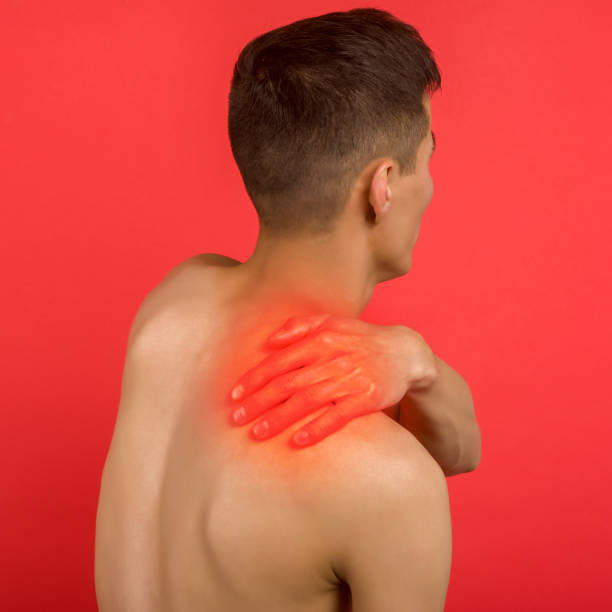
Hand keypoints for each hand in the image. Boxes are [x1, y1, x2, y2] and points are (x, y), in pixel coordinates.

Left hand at [228, 313, 437, 446]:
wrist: (404, 352)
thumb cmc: (359, 339)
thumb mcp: (332, 322)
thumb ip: (300, 326)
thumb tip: (269, 340)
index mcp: (321, 339)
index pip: (280, 360)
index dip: (255, 378)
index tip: (234, 394)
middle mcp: (334, 358)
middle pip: (288, 383)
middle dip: (259, 401)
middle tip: (235, 418)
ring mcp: (351, 380)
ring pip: (308, 401)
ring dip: (279, 418)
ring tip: (257, 432)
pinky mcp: (367, 399)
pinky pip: (338, 417)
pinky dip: (317, 429)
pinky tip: (297, 441)